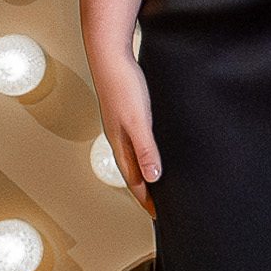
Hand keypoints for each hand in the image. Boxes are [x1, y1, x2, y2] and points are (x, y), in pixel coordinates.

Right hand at [92, 52, 164, 194]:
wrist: (110, 55)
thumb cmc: (124, 86)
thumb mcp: (139, 121)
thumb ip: (146, 150)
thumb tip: (154, 179)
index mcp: (120, 144)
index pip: (134, 181)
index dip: (146, 199)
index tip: (158, 215)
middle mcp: (119, 138)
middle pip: (133, 173)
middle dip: (146, 191)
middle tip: (160, 206)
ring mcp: (122, 126)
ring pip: (134, 157)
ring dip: (145, 172)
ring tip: (159, 183)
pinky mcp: (127, 113)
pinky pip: (138, 141)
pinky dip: (146, 153)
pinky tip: (155, 148)